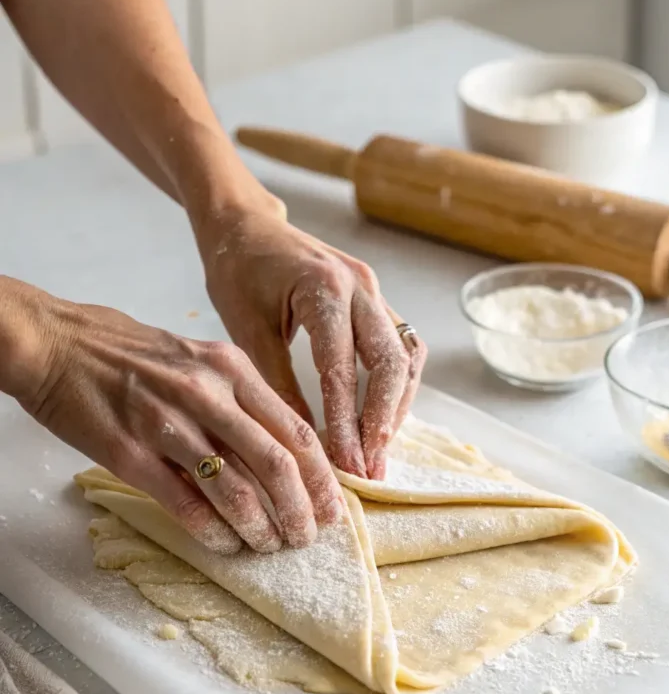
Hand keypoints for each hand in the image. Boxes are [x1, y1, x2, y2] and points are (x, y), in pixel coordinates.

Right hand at [8, 282, 342, 553]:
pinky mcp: (130, 454)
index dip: (321, 478)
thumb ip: (241, 400)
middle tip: (305, 537)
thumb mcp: (199, 360)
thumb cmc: (131, 354)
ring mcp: (167, 424)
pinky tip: (225, 544)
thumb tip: (285, 452)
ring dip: (258, 527)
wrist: (57, 344)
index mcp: (231, 370)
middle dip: (299, 510)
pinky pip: (185, 503)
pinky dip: (212, 531)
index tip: (333, 509)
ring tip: (268, 546)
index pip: (294, 430)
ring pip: (233, 489)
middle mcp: (206, 394)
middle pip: (275, 463)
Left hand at [197, 207, 426, 479]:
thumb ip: (277, 384)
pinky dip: (396, 386)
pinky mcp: (376, 300)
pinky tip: (380, 418)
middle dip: (383, 423)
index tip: (347, 466)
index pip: (343, 369)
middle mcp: (361, 287)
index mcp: (325, 289)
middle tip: (370, 468)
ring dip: (397, 407)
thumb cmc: (237, 269)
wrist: (246, 225)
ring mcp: (375, 291)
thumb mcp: (246, 330)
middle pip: (392, 364)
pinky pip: (401, 347)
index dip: (347, 423)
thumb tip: (301, 443)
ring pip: (406, 357)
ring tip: (378, 453)